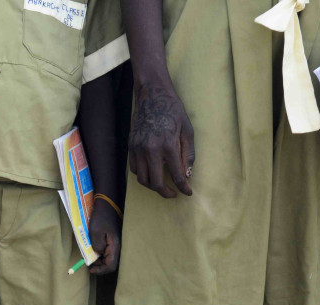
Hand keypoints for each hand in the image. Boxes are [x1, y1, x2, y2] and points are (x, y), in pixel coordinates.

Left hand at [87, 199, 119, 274]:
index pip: (111, 265)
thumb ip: (96, 245)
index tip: (90, 270)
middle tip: (88, 264)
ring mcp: (115, 244)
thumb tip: (97, 255)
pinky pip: (108, 252)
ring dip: (99, 261)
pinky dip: (100, 255)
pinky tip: (93, 251)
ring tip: (90, 258)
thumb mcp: (95, 231)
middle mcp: (117, 247)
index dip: (101, 270)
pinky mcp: (112, 241)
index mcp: (115, 246)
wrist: (107, 206)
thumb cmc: (101, 218)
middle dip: (99, 266)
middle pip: (110, 264)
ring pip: (109, 259)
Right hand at [129, 80, 194, 197]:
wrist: (152, 96)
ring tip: (162, 186)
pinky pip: (135, 169)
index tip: (188, 193)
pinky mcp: (131, 146)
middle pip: (156, 183)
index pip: (176, 175)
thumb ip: (188, 155)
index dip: (183, 188)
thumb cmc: (173, 111)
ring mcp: (138, 149)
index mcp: (168, 145)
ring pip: (142, 179)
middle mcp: (150, 150)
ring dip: (153, 186)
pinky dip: (143, 176)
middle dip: (166, 192)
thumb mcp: (187, 131)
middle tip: (173, 193)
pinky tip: (152, 173)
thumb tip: (187, 174)